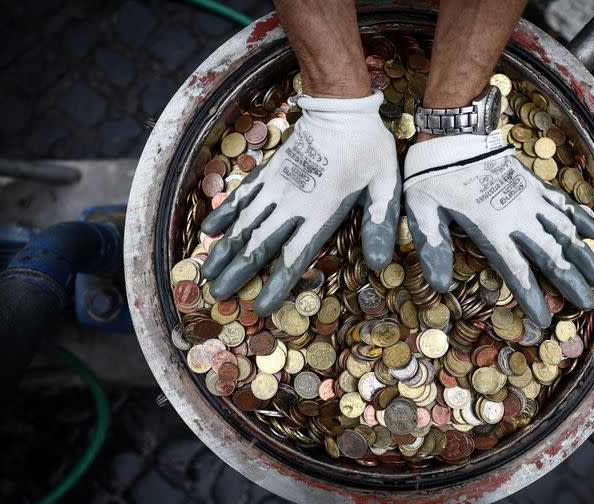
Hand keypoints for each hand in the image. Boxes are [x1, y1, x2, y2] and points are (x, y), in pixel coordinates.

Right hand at [200, 90, 399, 315]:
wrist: (339, 107)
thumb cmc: (367, 147)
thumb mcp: (385, 184)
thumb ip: (380, 222)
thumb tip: (379, 264)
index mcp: (321, 211)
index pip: (294, 255)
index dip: (277, 284)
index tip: (260, 307)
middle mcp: (293, 203)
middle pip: (260, 244)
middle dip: (239, 272)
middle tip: (219, 295)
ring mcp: (277, 187)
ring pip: (245, 223)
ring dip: (225, 249)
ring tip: (208, 272)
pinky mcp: (269, 172)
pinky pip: (242, 195)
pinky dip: (224, 213)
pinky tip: (209, 230)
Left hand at [403, 133, 593, 327]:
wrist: (456, 131)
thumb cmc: (434, 174)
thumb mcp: (423, 211)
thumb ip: (433, 247)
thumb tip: (439, 285)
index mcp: (492, 228)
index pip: (517, 270)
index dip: (532, 296)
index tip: (545, 319)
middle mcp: (518, 216)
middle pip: (551, 254)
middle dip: (569, 281)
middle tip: (586, 303)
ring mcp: (530, 198)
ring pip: (565, 230)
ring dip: (584, 254)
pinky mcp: (534, 184)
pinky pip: (564, 203)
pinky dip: (582, 217)